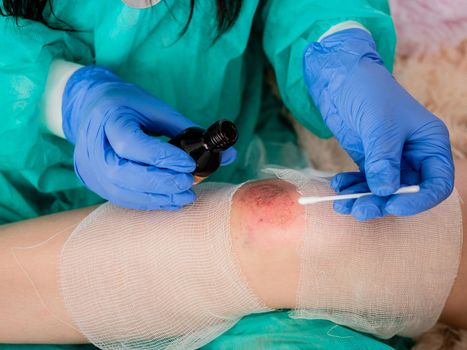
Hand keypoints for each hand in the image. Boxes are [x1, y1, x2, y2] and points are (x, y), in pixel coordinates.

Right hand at [62, 66, 236, 209]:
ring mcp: (90, 167)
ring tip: (185, 196)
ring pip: (122, 191)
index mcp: (108, 118)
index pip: (131, 144)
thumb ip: (187, 131)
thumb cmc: (127, 105)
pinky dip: (147, 201)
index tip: (189, 164)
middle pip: (123, 173)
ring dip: (156, 197)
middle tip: (188, 184)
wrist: (91, 107)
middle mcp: (93, 146)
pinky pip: (121, 198)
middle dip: (160, 183)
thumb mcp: (154, 108)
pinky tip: (169, 200)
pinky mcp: (94, 181)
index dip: (162, 157)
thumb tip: (227, 153)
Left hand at [303, 28, 453, 219]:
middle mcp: (413, 155)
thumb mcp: (381, 124)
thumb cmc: (370, 91)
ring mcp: (390, 159)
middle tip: (360, 209)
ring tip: (341, 204)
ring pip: (382, 191)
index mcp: (430, 144)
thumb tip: (384, 191)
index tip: (394, 205)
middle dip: (383, 203)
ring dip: (363, 199)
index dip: (419, 200)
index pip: (437, 183)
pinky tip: (338, 185)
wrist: (342, 77)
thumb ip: (384, 159)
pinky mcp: (369, 159)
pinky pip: (363, 182)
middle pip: (406, 192)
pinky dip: (352, 187)